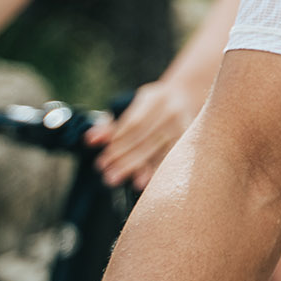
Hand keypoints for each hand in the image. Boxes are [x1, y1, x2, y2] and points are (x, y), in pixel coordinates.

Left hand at [86, 78, 200, 188]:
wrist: (187, 98)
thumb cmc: (152, 106)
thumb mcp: (133, 106)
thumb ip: (111, 123)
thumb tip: (90, 139)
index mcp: (154, 98)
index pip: (133, 123)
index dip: (117, 142)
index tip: (103, 159)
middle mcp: (171, 110)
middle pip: (143, 138)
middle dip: (122, 158)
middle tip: (106, 173)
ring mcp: (183, 124)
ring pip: (156, 149)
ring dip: (134, 166)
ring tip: (117, 178)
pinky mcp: (190, 138)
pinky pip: (170, 157)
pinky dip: (155, 170)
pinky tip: (142, 181)